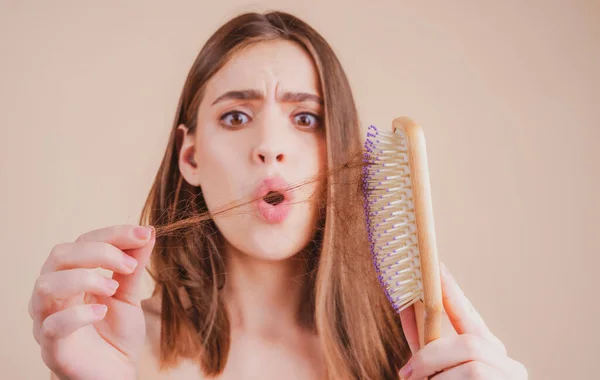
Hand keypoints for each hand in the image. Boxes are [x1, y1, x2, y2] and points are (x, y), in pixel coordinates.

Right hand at [28, 225, 154, 379]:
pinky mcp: (52, 347)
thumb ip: (133, 265)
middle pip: (61, 255)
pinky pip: (52, 325)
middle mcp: (54, 293)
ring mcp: (48, 319)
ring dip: (85, 279)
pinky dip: (77, 314)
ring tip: (113, 289)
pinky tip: (101, 312)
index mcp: (71, 275)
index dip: (114, 234)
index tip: (144, 234)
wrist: (113, 373)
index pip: (83, 241)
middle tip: (130, 266)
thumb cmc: (115, 333)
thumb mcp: (129, 295)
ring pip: (47, 285)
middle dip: (98, 252)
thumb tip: (148, 232)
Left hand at [398, 262, 527, 378]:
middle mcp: (505, 363)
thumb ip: (422, 342)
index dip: (452, 289)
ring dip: (440, 377)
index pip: (468, 313)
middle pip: (473, 342)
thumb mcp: (434, 371)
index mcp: (485, 351)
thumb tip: (403, 305)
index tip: (435, 265)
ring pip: (474, 365)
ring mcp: (510, 379)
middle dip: (434, 355)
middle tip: (407, 374)